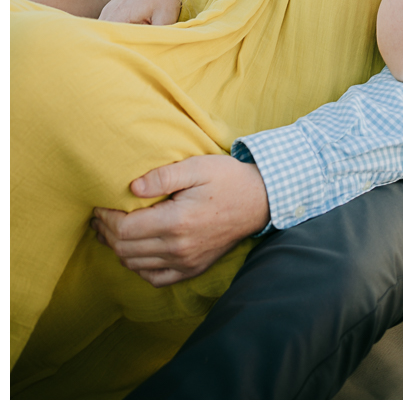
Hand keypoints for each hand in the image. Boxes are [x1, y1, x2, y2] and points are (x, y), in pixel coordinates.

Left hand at [91, 155, 269, 286]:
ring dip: (118, 250)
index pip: (125, 230)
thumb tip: (132, 188)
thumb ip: (163, 176)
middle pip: (125, 250)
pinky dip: (138, 267)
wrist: (259, 200)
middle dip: (107, 233)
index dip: (106, 219)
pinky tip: (135, 250)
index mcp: (177, 222)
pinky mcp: (192, 269)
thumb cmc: (227, 179)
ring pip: (135, 266)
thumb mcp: (197, 167)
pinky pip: (155, 279)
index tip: (100, 204)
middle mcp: (179, 248)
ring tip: (111, 230)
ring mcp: (186, 263)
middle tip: (100, 216)